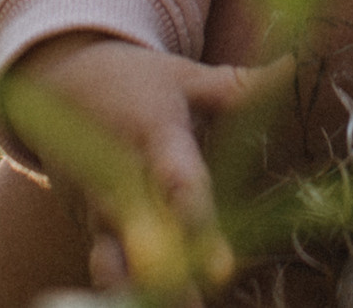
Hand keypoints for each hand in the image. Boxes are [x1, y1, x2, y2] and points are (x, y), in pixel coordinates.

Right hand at [3, 32, 260, 298]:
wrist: (60, 84)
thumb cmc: (136, 81)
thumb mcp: (183, 77)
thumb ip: (235, 87)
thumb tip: (292, 68)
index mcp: (152, 136)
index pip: (176, 182)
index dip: (196, 220)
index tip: (221, 263)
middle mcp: (121, 178)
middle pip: (143, 236)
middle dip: (167, 276)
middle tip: (194, 303)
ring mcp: (98, 207)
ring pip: (112, 262)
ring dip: (138, 293)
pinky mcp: (87, 226)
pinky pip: (105, 265)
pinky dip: (122, 290)